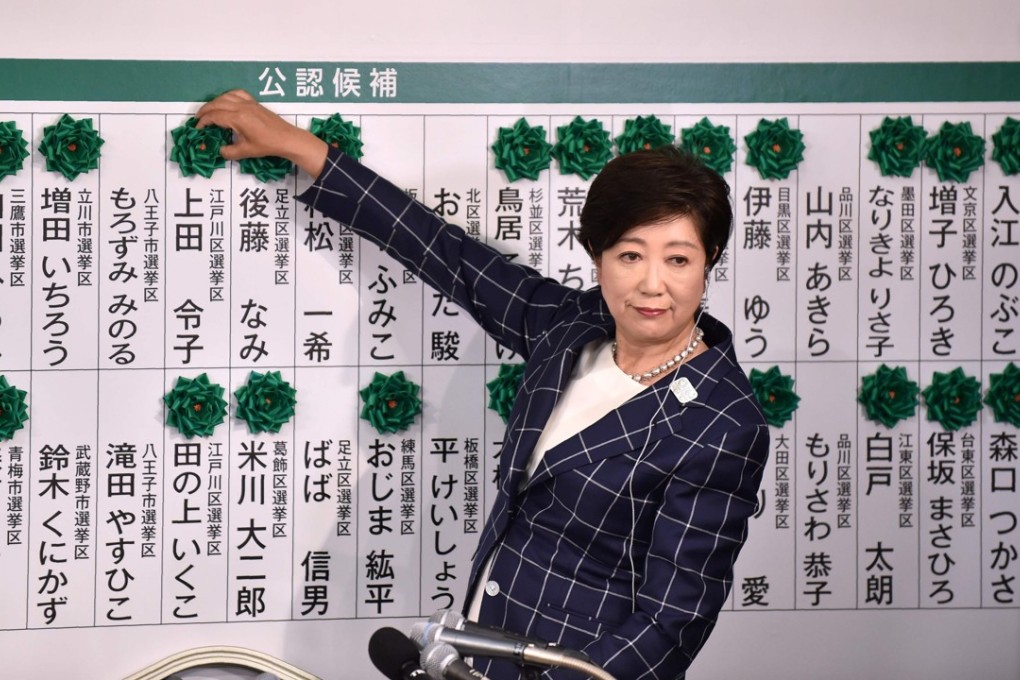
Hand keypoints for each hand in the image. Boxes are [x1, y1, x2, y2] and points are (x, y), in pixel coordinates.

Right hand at [195, 89, 327, 176]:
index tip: (198, 129)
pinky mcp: (254, 102)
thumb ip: (229, 152)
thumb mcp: (246, 151)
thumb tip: (219, 151)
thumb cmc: (267, 145)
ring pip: (225, 96)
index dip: (203, 122)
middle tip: (198, 119)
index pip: (214, 116)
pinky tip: (225, 102)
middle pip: (216, 104)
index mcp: (238, 118)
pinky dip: (227, 96)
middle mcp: (241, 107)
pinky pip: (237, 93)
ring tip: (208, 111)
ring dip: (214, 102)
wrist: (286, 138)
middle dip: (204, 111)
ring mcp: (248, 102)